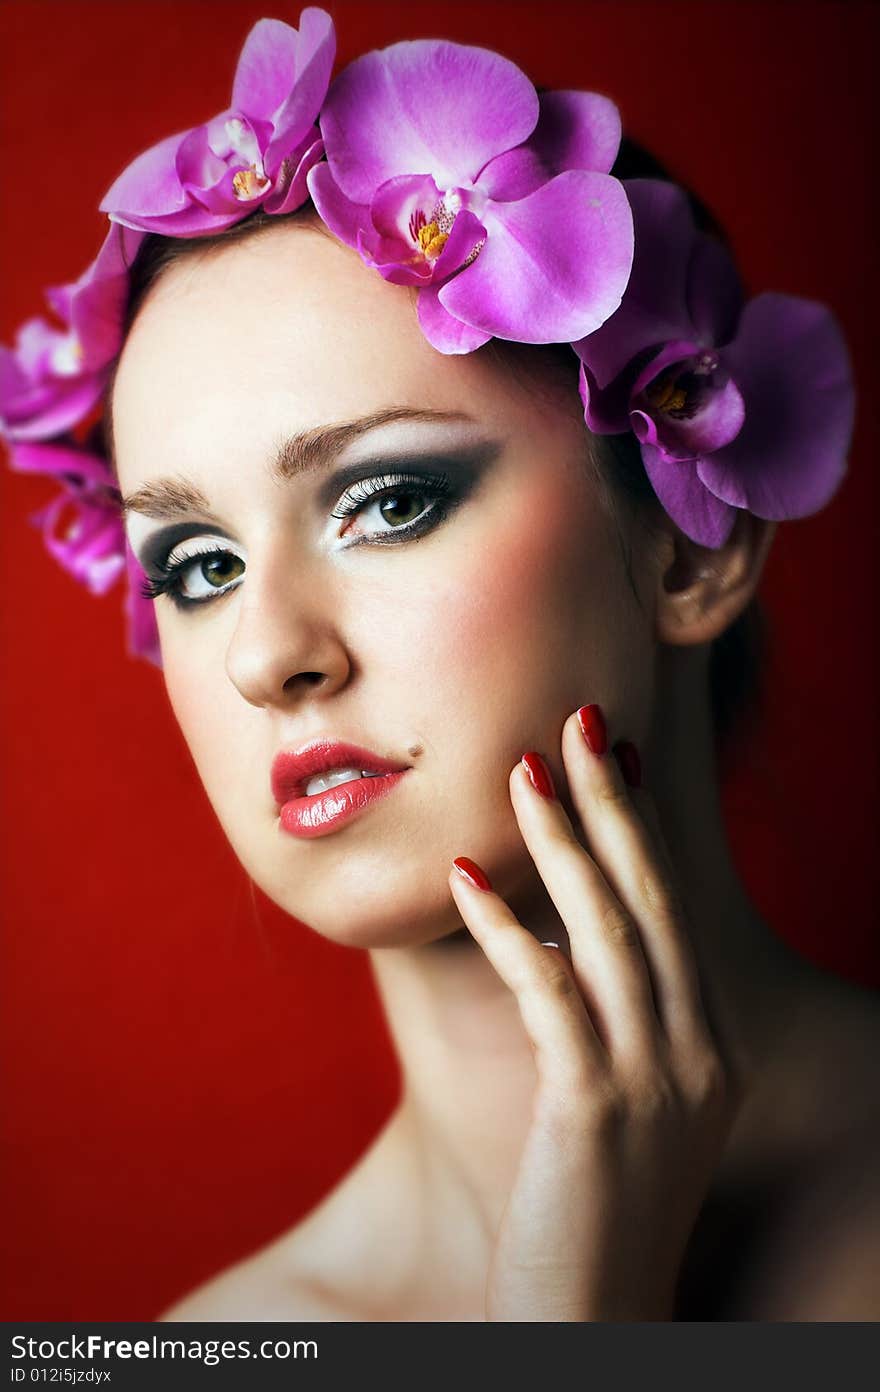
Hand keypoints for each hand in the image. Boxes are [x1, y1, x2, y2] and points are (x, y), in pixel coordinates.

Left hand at [447, 704, 747, 1321]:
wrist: (595, 1322)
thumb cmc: (592, 1206)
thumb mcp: (622, 1101)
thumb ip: (612, 1019)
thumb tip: (567, 929)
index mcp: (709, 1041)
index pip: (675, 905)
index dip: (640, 823)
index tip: (609, 755)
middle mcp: (699, 1048)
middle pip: (654, 895)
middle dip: (614, 801)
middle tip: (580, 720)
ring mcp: (658, 1077)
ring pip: (608, 926)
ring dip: (560, 840)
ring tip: (520, 769)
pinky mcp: (598, 1106)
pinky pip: (549, 989)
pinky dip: (505, 926)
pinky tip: (461, 879)